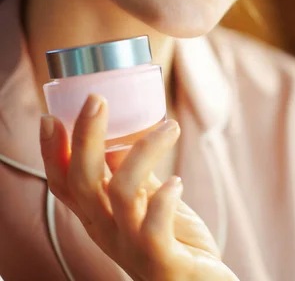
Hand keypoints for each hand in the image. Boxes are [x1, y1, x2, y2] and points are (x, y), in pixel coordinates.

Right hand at [40, 94, 238, 280]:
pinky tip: (177, 181)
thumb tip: (119, 136)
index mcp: (98, 215)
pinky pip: (154, 227)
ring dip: (144, 151)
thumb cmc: (174, 238)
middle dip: (86, 136)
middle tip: (98, 100)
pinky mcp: (162, 261)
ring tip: (169, 127)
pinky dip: (165, 198)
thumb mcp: (145, 201)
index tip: (49, 116)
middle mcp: (107, 231)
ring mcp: (132, 247)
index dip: (51, 152)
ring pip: (120, 192)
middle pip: (82, 181)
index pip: (62, 184)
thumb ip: (130, 174)